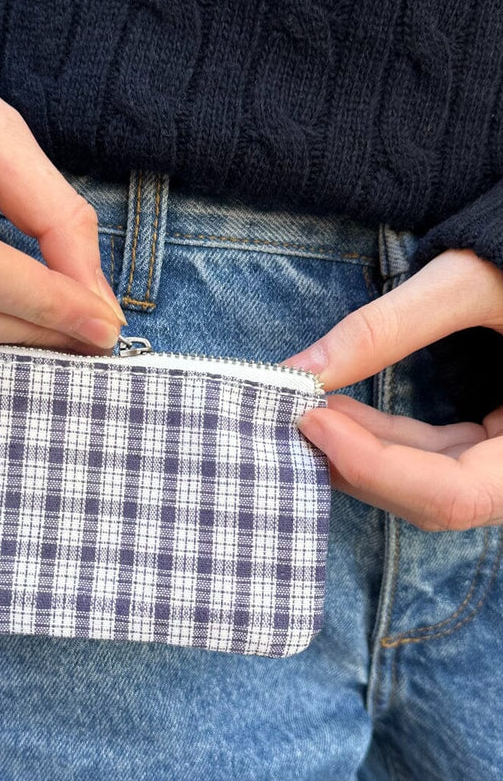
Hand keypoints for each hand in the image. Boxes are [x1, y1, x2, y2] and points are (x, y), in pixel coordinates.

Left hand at [281, 249, 502, 530]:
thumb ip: (388, 327)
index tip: (315, 421)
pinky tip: (339, 411)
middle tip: (297, 417)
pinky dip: (385, 439)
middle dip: (360, 464)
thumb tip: (300, 369)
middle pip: (439, 499)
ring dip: (364, 451)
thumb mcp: (471, 280)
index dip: (378, 469)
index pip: (456, 493)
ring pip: (431, 483)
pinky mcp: (496, 443)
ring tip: (310, 408)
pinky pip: (437, 458)